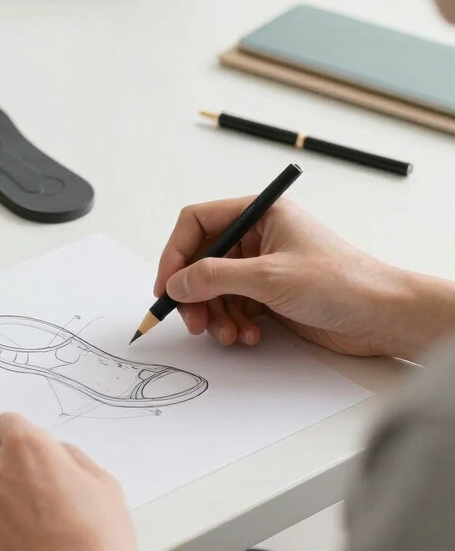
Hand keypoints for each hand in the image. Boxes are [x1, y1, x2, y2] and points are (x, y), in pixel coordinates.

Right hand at [155, 197, 454, 360]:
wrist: (382, 316)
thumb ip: (214, 277)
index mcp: (259, 214)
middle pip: (201, 261)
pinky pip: (232, 307)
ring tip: (229, 334)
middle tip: (193, 321)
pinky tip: (249, 336)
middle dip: (194, 294)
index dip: (175, 253)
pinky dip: (233, 324)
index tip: (166, 285)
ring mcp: (262, 267)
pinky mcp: (269, 295)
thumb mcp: (268, 277)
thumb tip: (176, 283)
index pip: (197, 223)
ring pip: (214, 289)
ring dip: (215, 315)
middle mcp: (258, 237)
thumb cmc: (341, 282)